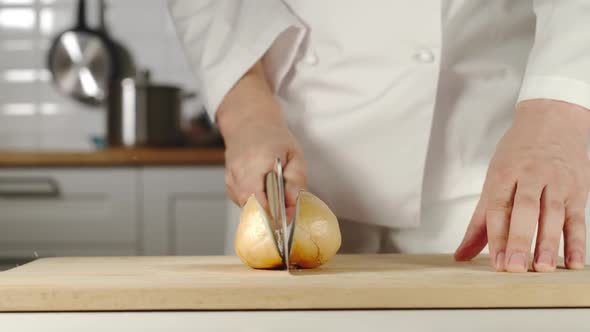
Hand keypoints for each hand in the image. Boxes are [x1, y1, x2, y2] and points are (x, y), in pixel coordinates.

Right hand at [224, 116, 305, 215]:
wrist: (249, 123)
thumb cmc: (273, 138)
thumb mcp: (294, 154)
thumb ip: (295, 179)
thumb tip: (292, 203)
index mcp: (258, 163)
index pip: (260, 199)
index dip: (274, 214)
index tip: (287, 218)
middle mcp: (239, 172)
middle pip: (251, 208)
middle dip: (269, 216)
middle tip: (284, 215)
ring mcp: (231, 179)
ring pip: (246, 207)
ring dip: (262, 209)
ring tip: (276, 198)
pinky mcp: (229, 185)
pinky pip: (243, 202)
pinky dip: (255, 203)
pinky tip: (264, 191)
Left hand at [455, 99, 589, 271]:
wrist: (553, 118)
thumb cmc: (517, 154)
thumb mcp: (494, 178)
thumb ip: (480, 220)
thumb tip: (461, 254)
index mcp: (504, 174)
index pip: (498, 207)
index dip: (496, 236)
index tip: (495, 262)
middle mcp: (530, 176)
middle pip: (525, 210)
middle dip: (519, 240)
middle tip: (515, 268)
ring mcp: (556, 182)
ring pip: (552, 214)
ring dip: (548, 243)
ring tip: (542, 268)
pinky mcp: (577, 189)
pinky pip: (577, 218)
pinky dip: (576, 241)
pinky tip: (573, 263)